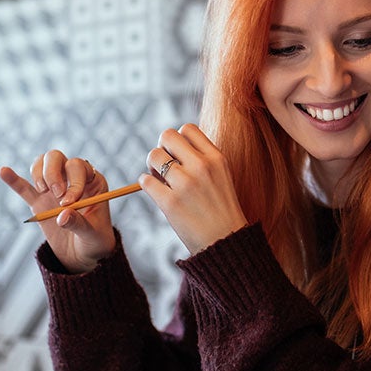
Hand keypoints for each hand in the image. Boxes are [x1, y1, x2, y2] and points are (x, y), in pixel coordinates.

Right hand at [0, 150, 116, 273]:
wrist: (83, 255)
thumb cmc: (95, 241)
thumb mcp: (92, 234)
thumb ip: (78, 223)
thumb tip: (61, 216)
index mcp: (92, 182)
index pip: (79, 167)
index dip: (73, 180)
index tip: (68, 202)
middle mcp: (72, 180)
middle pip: (57, 158)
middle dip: (53, 172)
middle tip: (55, 193)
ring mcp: (54, 189)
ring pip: (41, 165)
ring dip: (39, 175)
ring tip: (43, 192)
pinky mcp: (39, 202)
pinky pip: (24, 188)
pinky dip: (14, 180)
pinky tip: (4, 171)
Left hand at [140, 123, 249, 254]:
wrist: (225, 242)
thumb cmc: (220, 209)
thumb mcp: (221, 176)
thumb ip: (201, 158)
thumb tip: (170, 147)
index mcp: (216, 158)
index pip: (187, 129)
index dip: (178, 140)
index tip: (178, 155)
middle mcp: (202, 166)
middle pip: (167, 136)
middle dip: (162, 148)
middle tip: (164, 166)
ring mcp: (186, 184)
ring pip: (153, 155)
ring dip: (151, 166)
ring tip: (160, 180)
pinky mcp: (170, 203)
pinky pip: (145, 180)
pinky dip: (145, 184)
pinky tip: (156, 192)